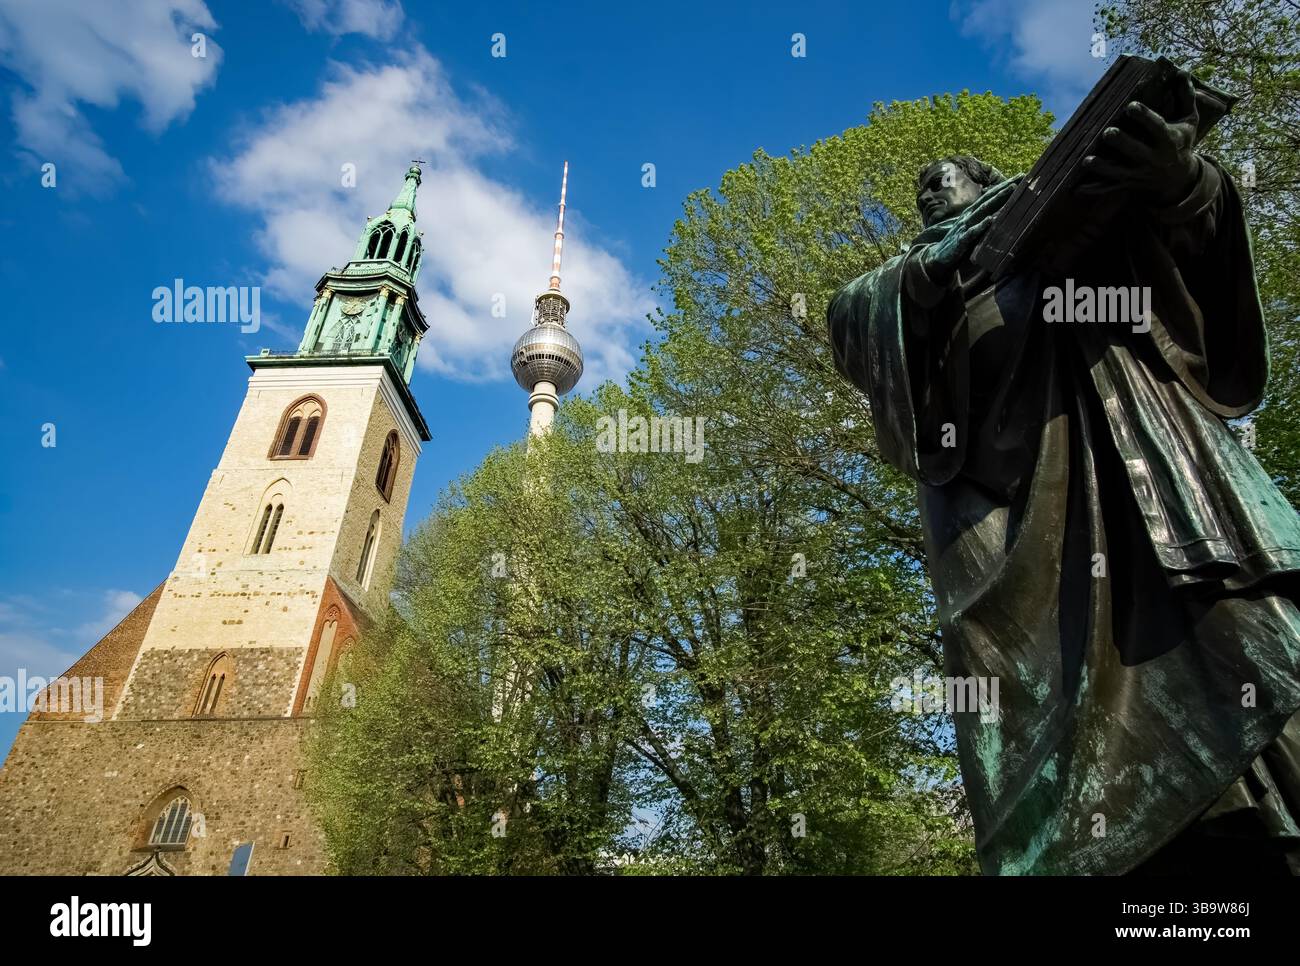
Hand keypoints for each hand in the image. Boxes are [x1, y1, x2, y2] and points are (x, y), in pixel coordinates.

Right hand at [916, 179, 1013, 285]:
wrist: (938, 258)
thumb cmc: (957, 243)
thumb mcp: (970, 228)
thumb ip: (981, 219)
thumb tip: (997, 213)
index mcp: (971, 213)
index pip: (989, 196)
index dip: (1003, 186)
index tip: (1020, 176)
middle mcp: (968, 216)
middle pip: (988, 199)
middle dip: (1004, 187)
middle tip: (1021, 177)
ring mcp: (964, 228)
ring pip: (983, 211)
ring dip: (997, 199)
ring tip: (1011, 190)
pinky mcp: (961, 241)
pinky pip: (972, 233)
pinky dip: (981, 226)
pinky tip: (990, 219)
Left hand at [1078, 71, 1200, 205]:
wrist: (1180, 178)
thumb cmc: (1182, 142)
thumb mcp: (1190, 121)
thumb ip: (1185, 97)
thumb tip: (1181, 72)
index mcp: (1168, 140)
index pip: (1156, 127)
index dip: (1144, 116)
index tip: (1131, 105)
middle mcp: (1154, 159)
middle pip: (1136, 151)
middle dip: (1122, 142)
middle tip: (1107, 132)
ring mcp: (1140, 174)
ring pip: (1119, 172)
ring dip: (1102, 167)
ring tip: (1086, 160)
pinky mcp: (1129, 184)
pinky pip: (1110, 188)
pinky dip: (1094, 189)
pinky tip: (1077, 188)